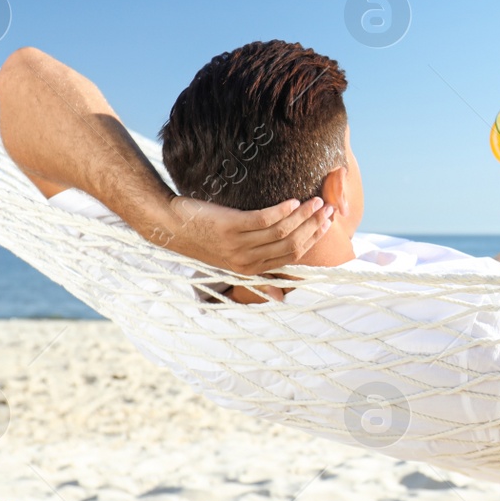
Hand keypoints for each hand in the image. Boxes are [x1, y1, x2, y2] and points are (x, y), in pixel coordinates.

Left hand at [153, 194, 335, 274]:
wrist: (170, 226)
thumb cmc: (203, 241)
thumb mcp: (232, 265)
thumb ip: (259, 280)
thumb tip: (281, 300)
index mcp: (251, 270)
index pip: (292, 257)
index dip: (313, 240)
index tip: (328, 223)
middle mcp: (247, 260)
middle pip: (291, 244)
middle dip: (314, 226)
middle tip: (329, 209)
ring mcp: (238, 245)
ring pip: (281, 231)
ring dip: (303, 216)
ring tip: (316, 201)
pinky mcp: (229, 227)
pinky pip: (263, 219)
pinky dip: (281, 211)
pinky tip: (292, 201)